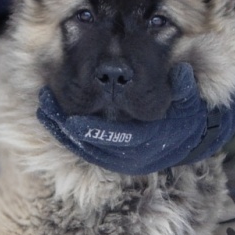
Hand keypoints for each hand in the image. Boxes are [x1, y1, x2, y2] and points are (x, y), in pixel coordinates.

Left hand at [36, 63, 234, 174]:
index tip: (72, 122)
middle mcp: (131, 158)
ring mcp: (119, 162)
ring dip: (61, 132)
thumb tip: (183, 73)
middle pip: (93, 147)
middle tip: (46, 108)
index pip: (118, 140)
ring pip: (84, 150)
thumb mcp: (190, 103)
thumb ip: (186, 88)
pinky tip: (52, 119)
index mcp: (148, 143)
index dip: (93, 131)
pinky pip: (84, 151)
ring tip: (44, 109)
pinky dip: (66, 137)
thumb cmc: (185, 118)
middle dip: (66, 129)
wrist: (187, 143)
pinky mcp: (110, 161)